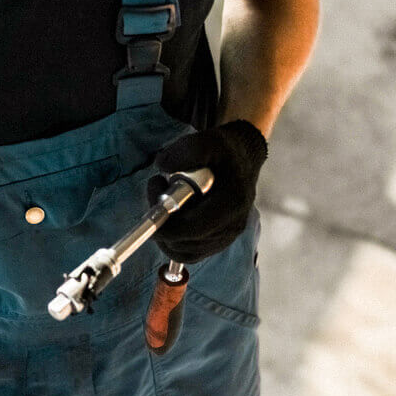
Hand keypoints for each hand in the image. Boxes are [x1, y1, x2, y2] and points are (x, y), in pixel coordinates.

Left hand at [146, 120, 266, 262]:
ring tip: (165, 201)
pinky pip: (188, 253)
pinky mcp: (216, 242)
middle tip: (158, 189)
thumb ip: (187, 151)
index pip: (194, 229)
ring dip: (166, 232)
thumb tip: (162, 165)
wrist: (241, 159)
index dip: (167, 224)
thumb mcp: (208, 141)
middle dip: (164, 223)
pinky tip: (170, 215)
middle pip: (186, 244)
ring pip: (184, 252)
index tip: (154, 197)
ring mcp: (226, 238)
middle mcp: (232, 226)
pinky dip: (172, 239)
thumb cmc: (224, 152)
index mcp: (232, 204)